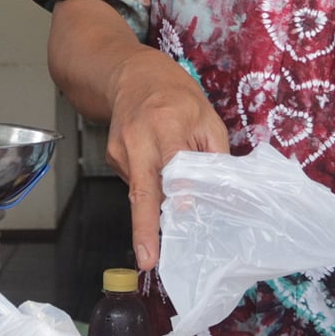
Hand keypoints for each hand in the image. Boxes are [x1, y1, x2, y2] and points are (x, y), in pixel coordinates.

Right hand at [106, 50, 228, 269]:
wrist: (132, 76)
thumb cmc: (176, 97)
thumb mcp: (207, 118)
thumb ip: (214, 156)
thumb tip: (222, 196)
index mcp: (167, 124)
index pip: (172, 164)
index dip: (177, 190)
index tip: (180, 215)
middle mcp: (138, 139)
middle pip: (142, 189)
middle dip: (144, 227)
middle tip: (148, 260)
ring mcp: (121, 151)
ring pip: (141, 190)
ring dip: (158, 204)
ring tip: (173, 200)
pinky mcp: (112, 159)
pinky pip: (136, 183)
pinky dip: (151, 188)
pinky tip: (158, 174)